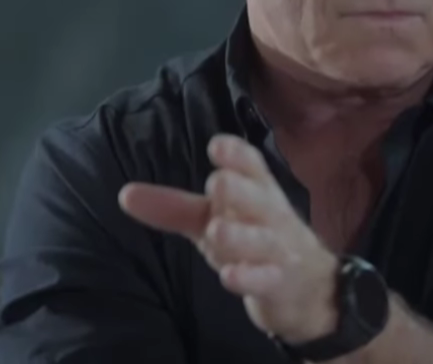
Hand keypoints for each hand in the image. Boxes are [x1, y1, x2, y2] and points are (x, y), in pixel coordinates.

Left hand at [118, 134, 339, 342]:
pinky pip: (266, 279)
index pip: (253, 167)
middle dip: (241, 191)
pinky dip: (249, 278)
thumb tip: (125, 193)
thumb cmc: (253, 238)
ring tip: (216, 230)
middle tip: (219, 183)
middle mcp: (271, 215)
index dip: (237, 156)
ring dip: (239, 236)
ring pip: (260, 241)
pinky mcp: (279, 283)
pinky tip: (230, 276)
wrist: (307, 287)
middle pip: (259, 200)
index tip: (217, 145)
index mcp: (258, 191)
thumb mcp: (214, 219)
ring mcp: (278, 250)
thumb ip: (174, 206)